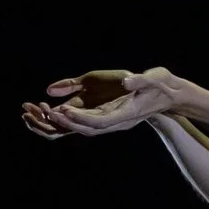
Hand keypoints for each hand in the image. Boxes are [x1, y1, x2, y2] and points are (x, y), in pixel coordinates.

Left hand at [22, 68, 173, 137]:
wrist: (170, 96)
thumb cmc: (163, 85)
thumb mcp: (155, 79)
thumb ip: (140, 80)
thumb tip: (127, 81)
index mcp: (127, 114)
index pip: (99, 122)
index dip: (80, 118)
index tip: (62, 110)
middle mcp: (116, 121)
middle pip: (85, 129)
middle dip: (62, 123)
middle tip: (41, 111)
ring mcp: (111, 121)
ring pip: (81, 128)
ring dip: (60, 123)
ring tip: (38, 112)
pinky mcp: (107, 116)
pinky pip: (82, 122)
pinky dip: (66, 118)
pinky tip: (52, 109)